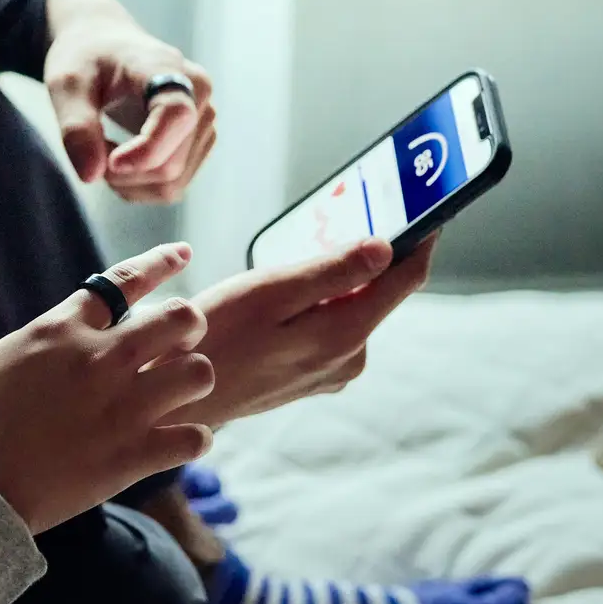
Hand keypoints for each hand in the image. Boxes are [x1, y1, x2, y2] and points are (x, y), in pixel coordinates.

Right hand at [0, 243, 217, 533]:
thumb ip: (43, 340)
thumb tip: (66, 333)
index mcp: (63, 331)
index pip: (124, 281)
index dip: (160, 262)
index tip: (183, 254)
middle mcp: (101, 360)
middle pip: (180, 317)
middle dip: (189, 326)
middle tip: (181, 345)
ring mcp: (122, 407)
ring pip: (199, 373)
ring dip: (194, 381)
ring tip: (181, 394)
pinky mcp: (133, 455)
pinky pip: (195, 437)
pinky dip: (193, 439)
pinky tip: (179, 441)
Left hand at [43, 0, 215, 203]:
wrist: (105, 45)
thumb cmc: (86, 59)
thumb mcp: (65, 83)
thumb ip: (75, 126)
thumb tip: (91, 175)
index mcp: (168, 68)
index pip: (176, 117)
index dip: (145, 152)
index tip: (106, 166)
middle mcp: (199, 95)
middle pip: (169, 165)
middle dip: (122, 173)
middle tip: (87, 148)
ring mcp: (204, 121)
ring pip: (172, 184)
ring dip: (128, 182)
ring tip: (100, 148)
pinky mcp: (198, 142)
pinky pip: (171, 186)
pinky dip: (138, 184)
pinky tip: (118, 156)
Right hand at [161, 235, 435, 428]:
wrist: (173, 399)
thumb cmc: (214, 338)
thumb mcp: (270, 292)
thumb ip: (332, 272)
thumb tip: (387, 248)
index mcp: (346, 336)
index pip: (406, 279)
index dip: (421, 237)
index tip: (429, 203)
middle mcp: (349, 359)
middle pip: (379, 292)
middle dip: (367, 254)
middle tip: (336, 217)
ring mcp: (331, 372)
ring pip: (352, 309)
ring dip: (337, 280)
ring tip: (296, 259)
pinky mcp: (311, 376)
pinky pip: (330, 327)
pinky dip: (319, 304)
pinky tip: (281, 297)